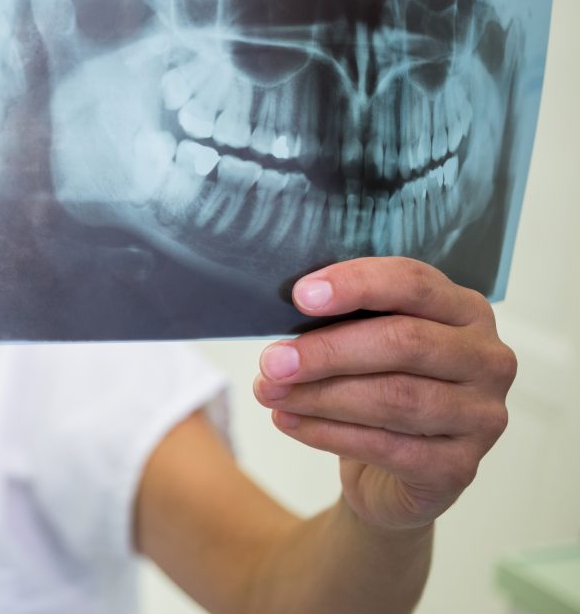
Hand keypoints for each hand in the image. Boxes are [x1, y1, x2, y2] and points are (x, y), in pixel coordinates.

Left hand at [252, 257, 515, 530]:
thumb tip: (294, 306)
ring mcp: (481, 416)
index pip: (414, 284)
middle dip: (328, 351)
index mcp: (465, 310)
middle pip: (404, 342)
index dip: (356, 285)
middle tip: (272, 361)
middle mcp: (487, 359)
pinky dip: (327, 432)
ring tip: (270, 392)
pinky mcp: (459, 467)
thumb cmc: (377, 386)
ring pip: (395, 398)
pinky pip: (387, 446)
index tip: (300, 296)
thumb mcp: (364, 341)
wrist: (391, 473)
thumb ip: (343, 319)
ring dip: (321, 395)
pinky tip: (289, 421)